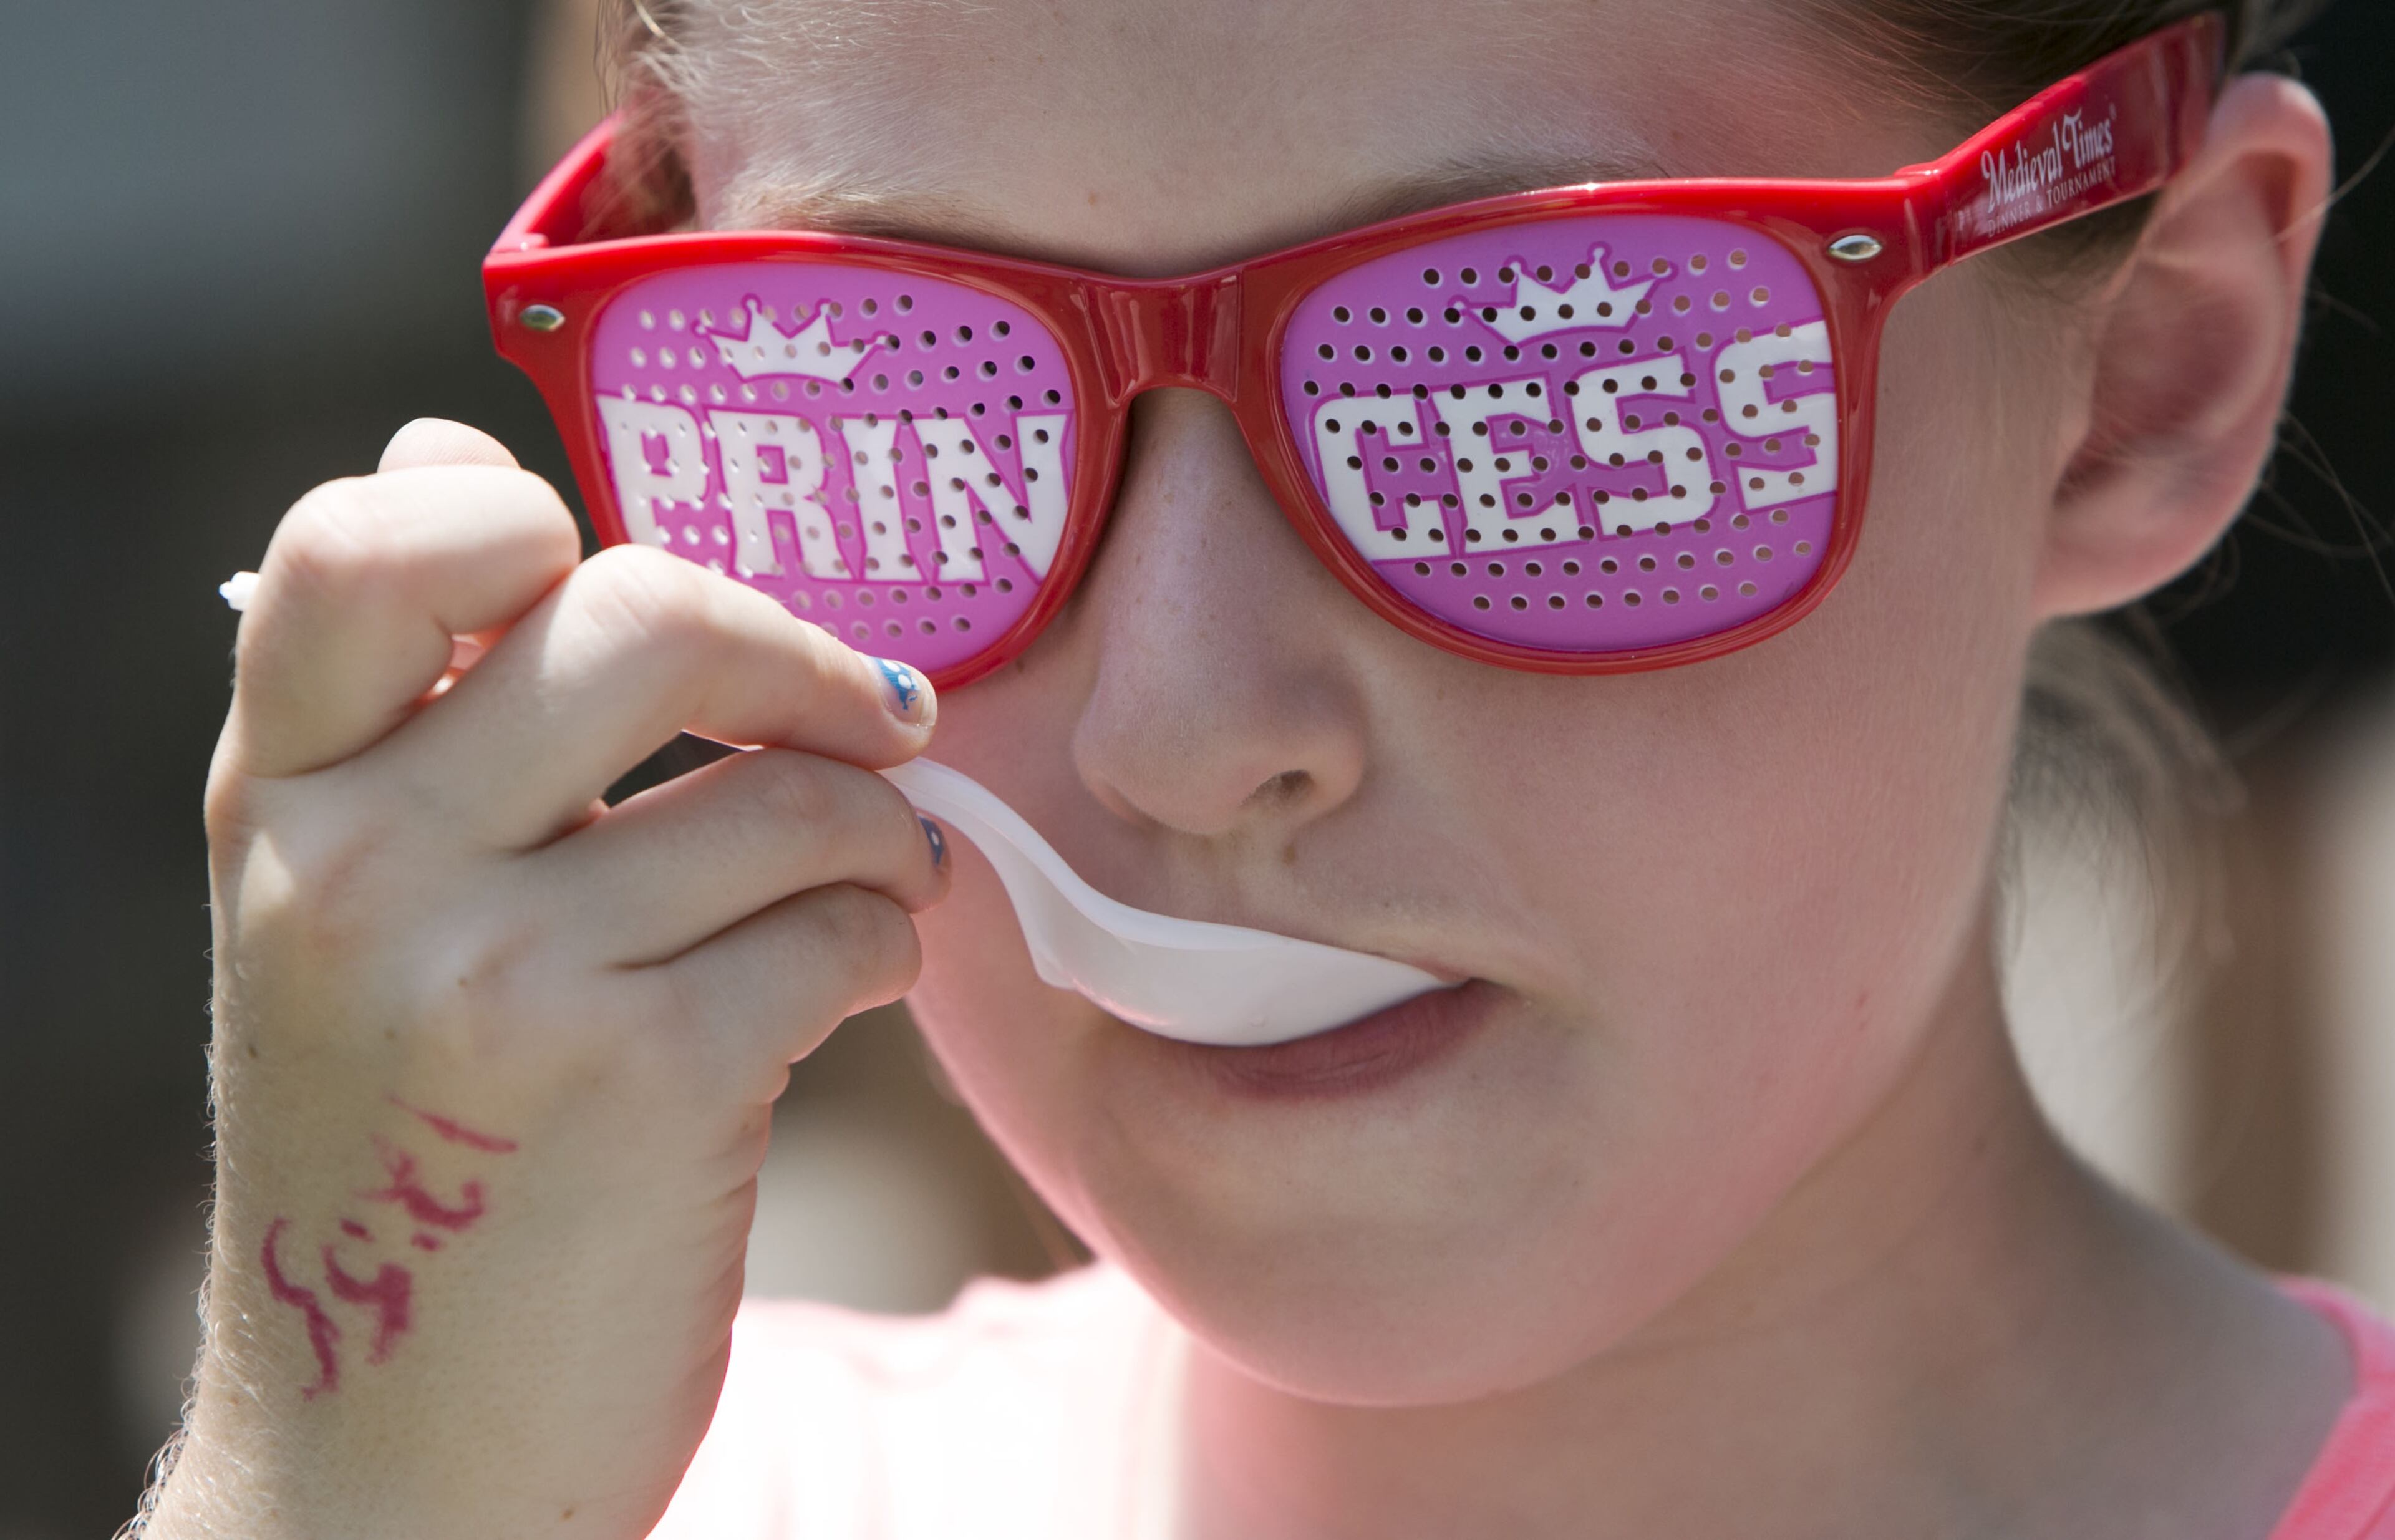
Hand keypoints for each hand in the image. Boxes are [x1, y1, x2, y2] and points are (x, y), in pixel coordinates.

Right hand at [145, 420, 945, 1539]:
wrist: (394, 1459)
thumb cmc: (411, 1158)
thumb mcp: (341, 923)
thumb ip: (402, 709)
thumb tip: (445, 444)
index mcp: (278, 803)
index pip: (370, 541)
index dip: (526, 518)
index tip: (625, 582)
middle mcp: (362, 867)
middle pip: (642, 614)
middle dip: (799, 657)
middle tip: (870, 717)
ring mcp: (498, 976)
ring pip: (787, 792)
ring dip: (875, 836)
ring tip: (869, 887)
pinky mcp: (645, 1083)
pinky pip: (840, 929)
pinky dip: (884, 945)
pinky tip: (855, 983)